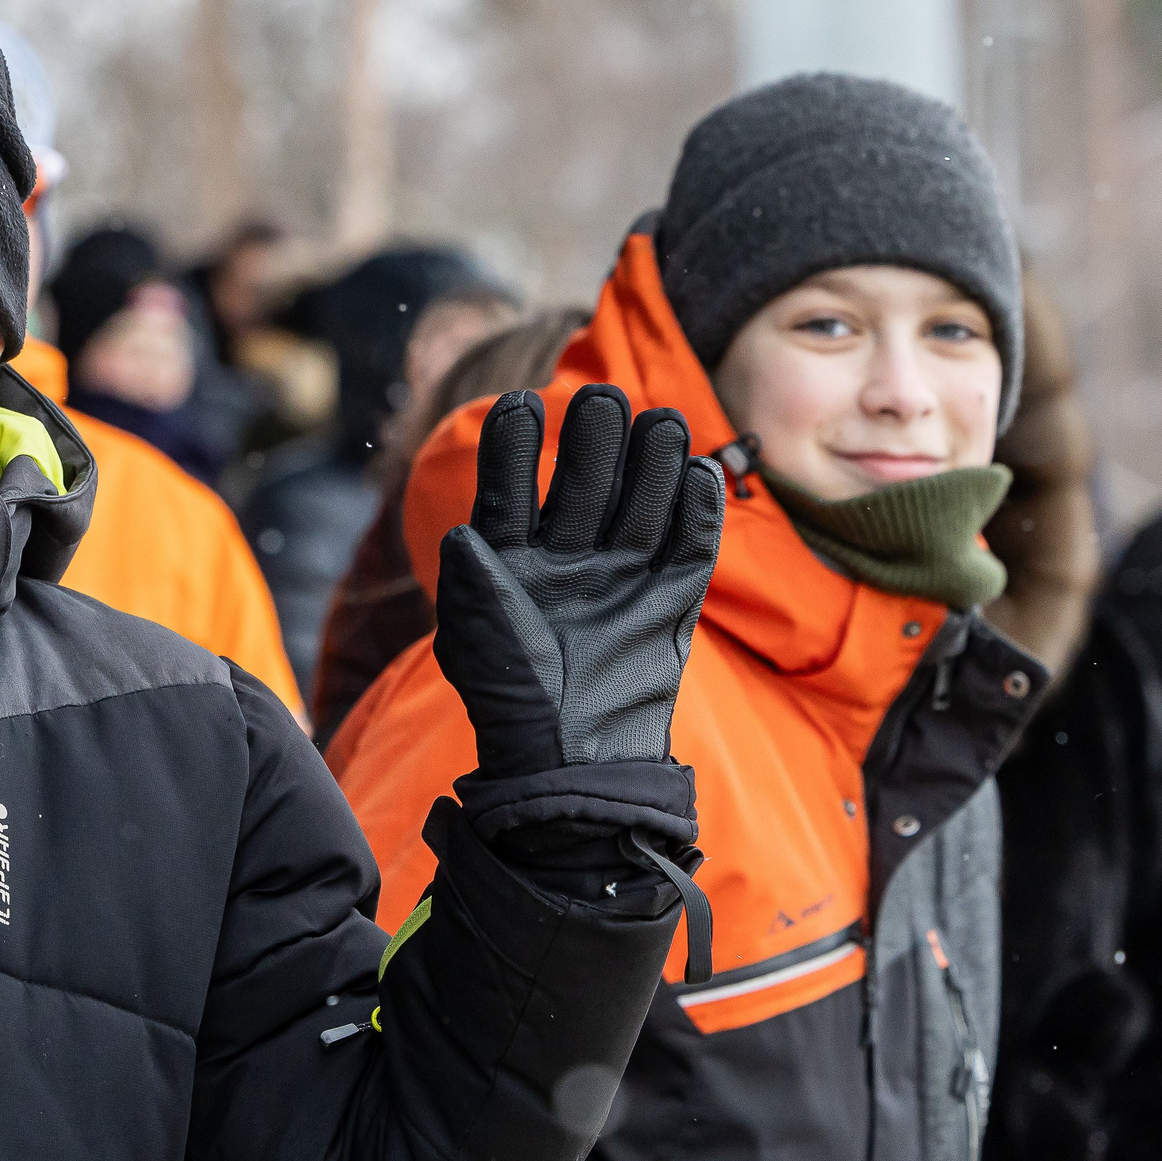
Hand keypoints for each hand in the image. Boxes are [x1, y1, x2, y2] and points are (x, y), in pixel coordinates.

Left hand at [435, 384, 722, 776]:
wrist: (569, 762)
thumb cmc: (509, 699)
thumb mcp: (471, 639)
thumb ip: (468, 581)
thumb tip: (463, 531)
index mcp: (511, 559)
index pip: (511, 486)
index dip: (515, 444)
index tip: (522, 402)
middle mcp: (566, 560)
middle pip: (585, 482)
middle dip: (594, 438)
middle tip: (604, 399)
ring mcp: (620, 578)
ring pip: (640, 503)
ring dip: (651, 461)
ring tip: (659, 418)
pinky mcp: (669, 603)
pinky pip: (689, 549)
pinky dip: (697, 512)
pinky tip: (698, 474)